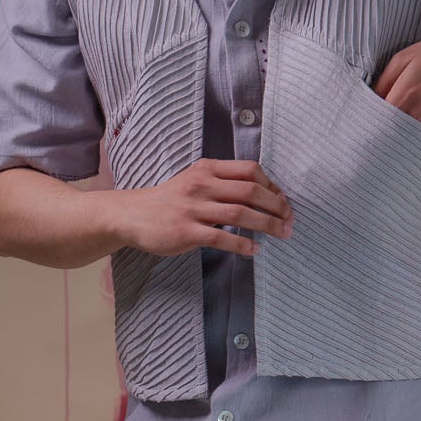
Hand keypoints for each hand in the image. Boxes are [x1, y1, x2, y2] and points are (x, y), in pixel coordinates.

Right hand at [117, 158, 293, 258]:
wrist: (131, 215)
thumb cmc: (168, 200)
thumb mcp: (194, 180)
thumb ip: (222, 183)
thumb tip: (259, 194)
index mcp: (207, 169)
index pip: (250, 170)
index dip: (272, 186)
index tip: (283, 201)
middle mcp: (201, 185)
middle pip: (250, 191)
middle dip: (277, 207)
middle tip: (290, 221)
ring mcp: (193, 208)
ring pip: (240, 214)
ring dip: (267, 225)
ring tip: (282, 234)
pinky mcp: (186, 232)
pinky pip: (222, 239)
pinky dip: (243, 246)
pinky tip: (255, 251)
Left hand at [372, 26, 420, 141]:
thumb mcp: (408, 55)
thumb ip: (385, 78)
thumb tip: (370, 97)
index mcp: (404, 94)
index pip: (376, 119)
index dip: (366, 124)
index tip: (360, 126)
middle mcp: (418, 113)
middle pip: (389, 136)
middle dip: (378, 138)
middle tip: (367, 142)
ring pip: (407, 145)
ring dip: (396, 146)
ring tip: (386, 147)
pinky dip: (416, 148)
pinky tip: (409, 147)